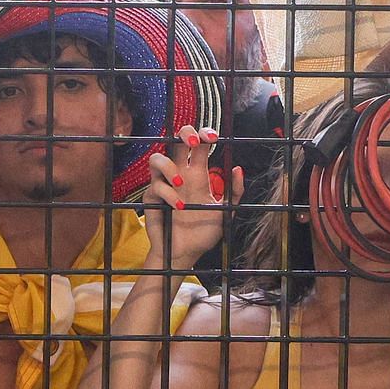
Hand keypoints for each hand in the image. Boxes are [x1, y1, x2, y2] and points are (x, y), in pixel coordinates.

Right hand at [139, 125, 227, 274]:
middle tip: (194, 143)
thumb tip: (237, 168)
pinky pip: (155, 186)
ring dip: (168, 164)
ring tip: (180, 180)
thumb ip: (234, 192)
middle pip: (176, 143)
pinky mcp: (152, 198)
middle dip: (184, 135)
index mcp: (198, 175)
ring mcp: (164, 185)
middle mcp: (180, 176)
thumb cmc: (203, 233)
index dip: (204, 135)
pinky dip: (168, 194)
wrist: (186, 254)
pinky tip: (179, 207)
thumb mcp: (225, 212)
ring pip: (156, 158)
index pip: (199, 146)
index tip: (213, 137)